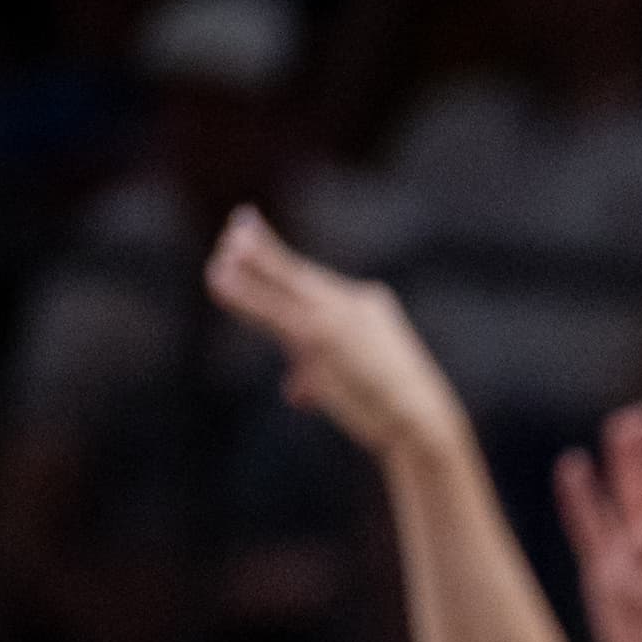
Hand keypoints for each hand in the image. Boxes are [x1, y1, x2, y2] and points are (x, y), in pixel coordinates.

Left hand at [205, 206, 462, 459]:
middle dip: (266, 247)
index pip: (316, 284)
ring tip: (225, 246)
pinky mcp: (318, 337)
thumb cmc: (397, 410)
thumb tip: (298, 393)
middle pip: (299, 272)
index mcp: (369, 306)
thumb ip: (320, 375)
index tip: (262, 239)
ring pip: (283, 283)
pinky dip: (244, 294)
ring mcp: (335, 318)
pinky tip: (219, 279)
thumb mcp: (363, 382)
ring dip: (250, 263)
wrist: (422, 419)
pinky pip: (271, 310)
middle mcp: (352, 303)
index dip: (285, 263)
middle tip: (241, 222)